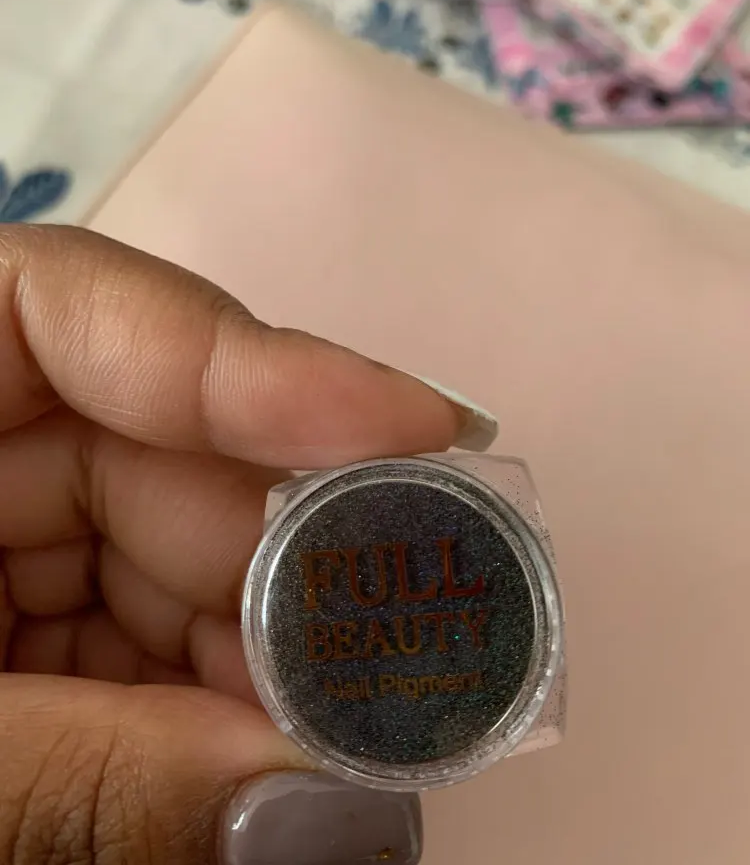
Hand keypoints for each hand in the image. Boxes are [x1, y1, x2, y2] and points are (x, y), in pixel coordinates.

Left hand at [0, 225, 470, 864]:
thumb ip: (98, 776)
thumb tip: (332, 815)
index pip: (68, 307)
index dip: (248, 354)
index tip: (409, 429)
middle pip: (158, 449)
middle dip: (282, 558)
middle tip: (402, 651)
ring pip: (170, 550)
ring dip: (263, 648)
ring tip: (342, 736)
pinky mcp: (17, 614)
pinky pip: (138, 627)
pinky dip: (205, 695)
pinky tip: (263, 753)